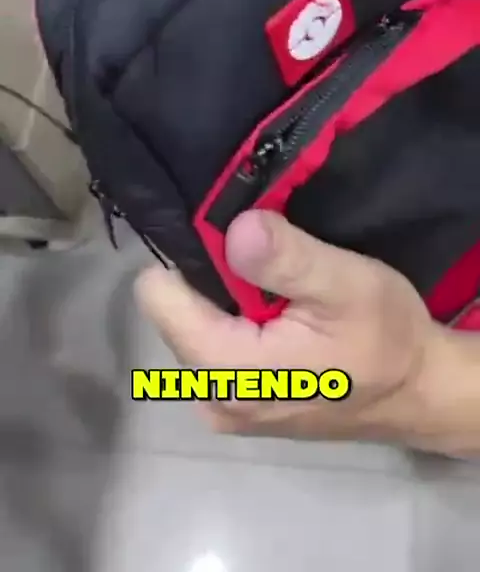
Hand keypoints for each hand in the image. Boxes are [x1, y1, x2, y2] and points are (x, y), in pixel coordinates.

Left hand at [136, 210, 438, 442]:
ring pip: (194, 327)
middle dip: (213, 279)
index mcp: (226, 370)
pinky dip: (238, 325)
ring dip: (227, 301)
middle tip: (269, 267)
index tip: (233, 242)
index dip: (190, 255)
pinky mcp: (237, 406)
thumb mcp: (346, 284)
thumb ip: (286, 259)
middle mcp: (210, 397)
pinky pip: (213, 348)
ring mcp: (222, 407)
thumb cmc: (385, 338)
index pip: (158, 296)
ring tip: (278, 292)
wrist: (417, 392)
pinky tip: (279, 318)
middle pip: (174, 311)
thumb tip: (235, 229)